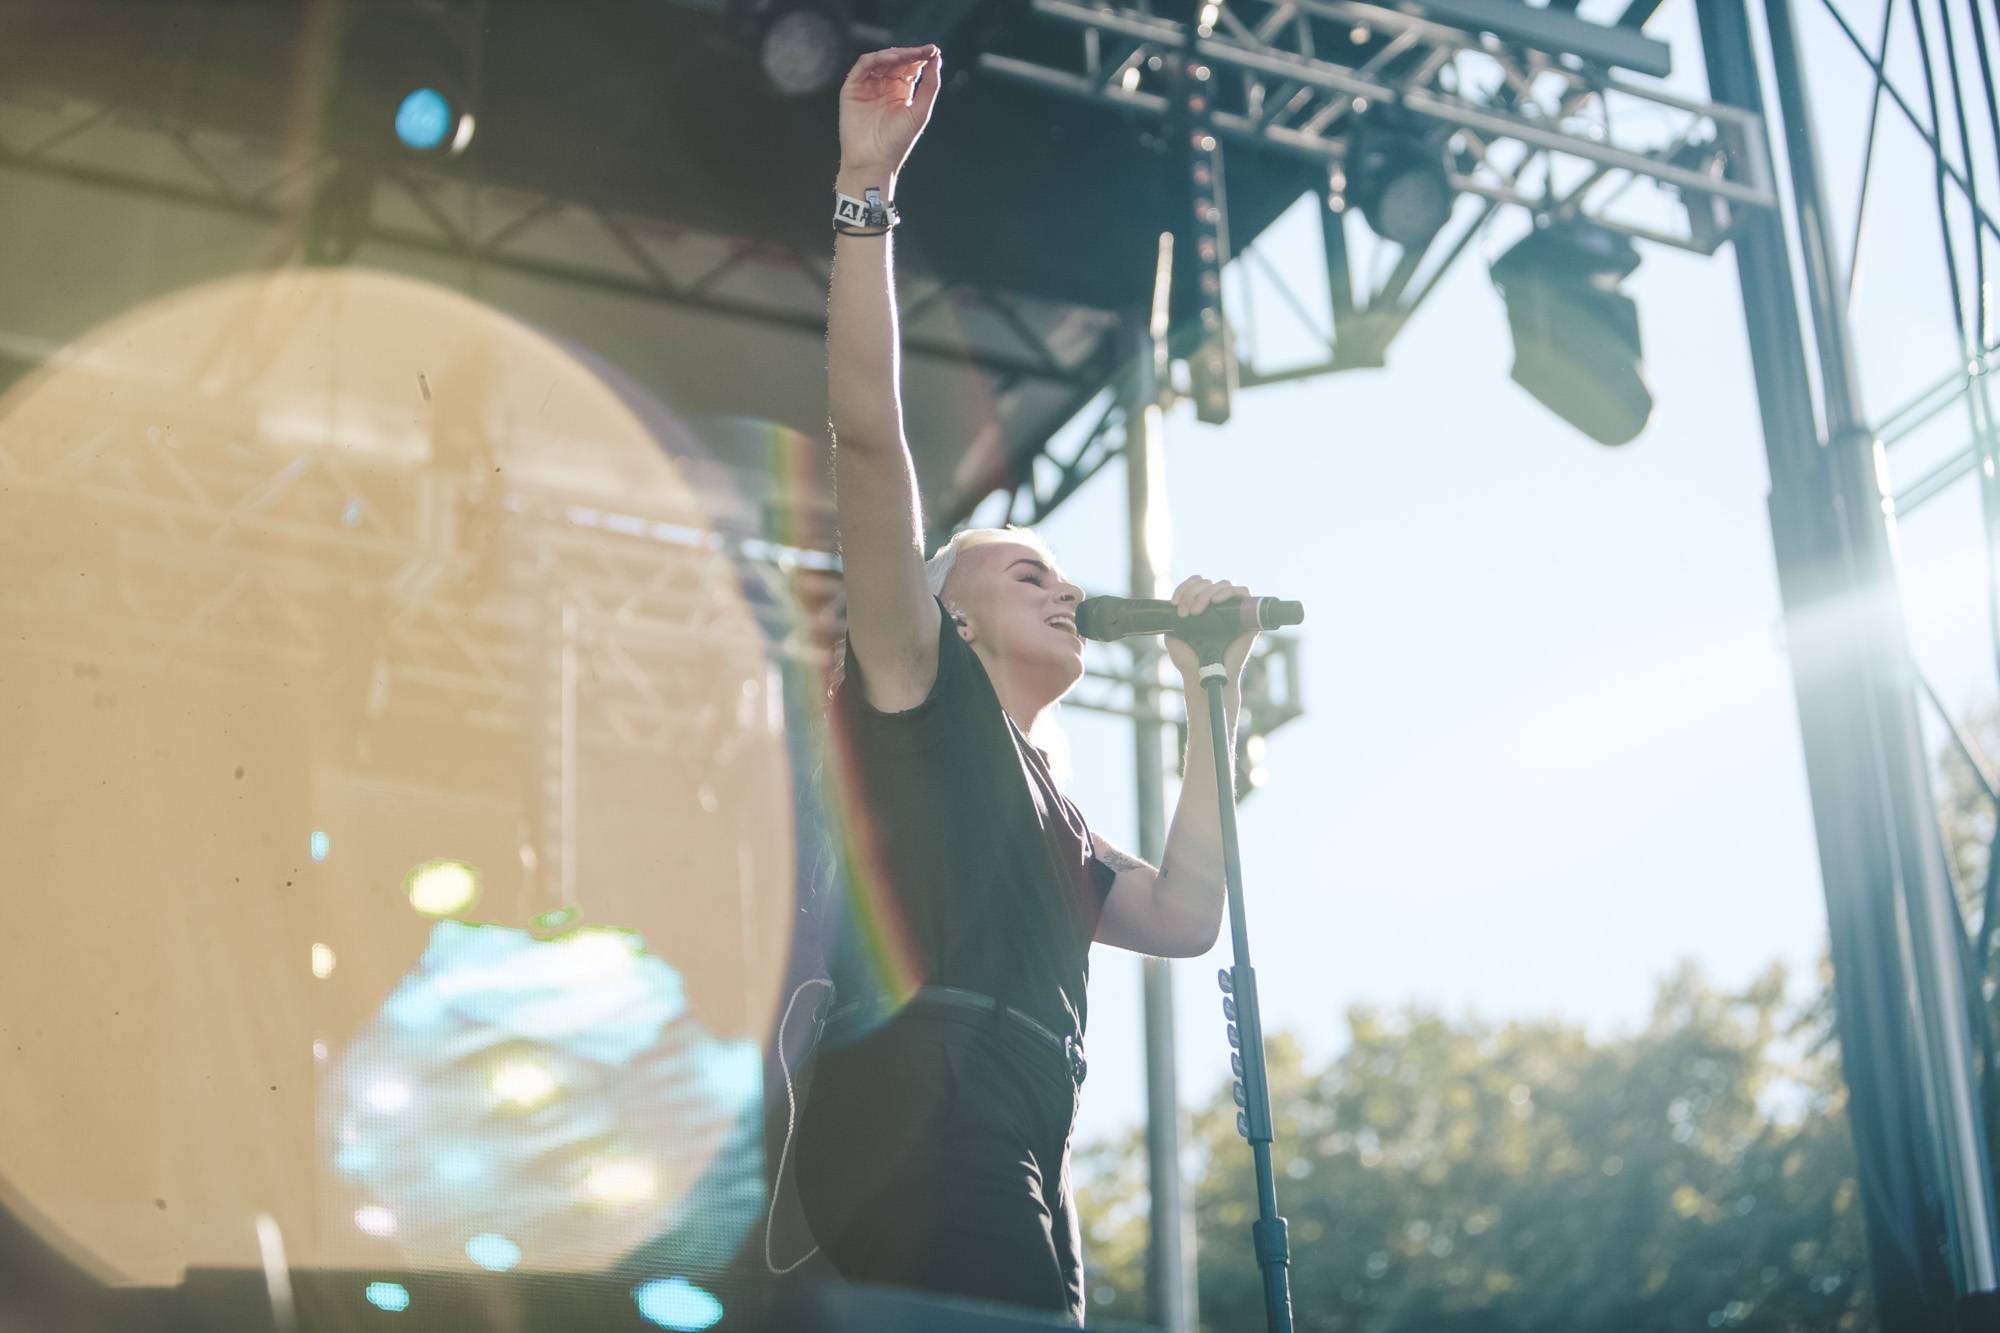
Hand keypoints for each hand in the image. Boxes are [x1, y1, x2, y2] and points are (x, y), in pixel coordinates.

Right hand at [838, 46, 942, 182]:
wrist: (873, 161)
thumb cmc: (897, 142)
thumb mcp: (920, 111)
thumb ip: (929, 86)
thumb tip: (936, 60)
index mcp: (900, 91)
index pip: (911, 66)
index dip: (921, 56)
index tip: (934, 50)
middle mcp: (884, 86)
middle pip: (896, 60)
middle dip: (910, 53)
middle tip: (924, 50)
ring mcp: (868, 86)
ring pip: (880, 60)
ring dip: (895, 54)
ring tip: (908, 54)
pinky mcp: (852, 88)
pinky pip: (863, 67)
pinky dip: (876, 59)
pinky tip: (891, 59)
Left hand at [1164, 575, 1258, 685]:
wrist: (1204, 678)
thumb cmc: (1190, 660)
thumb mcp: (1174, 636)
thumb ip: (1172, 620)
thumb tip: (1170, 606)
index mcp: (1203, 608)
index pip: (1197, 584)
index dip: (1185, 587)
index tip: (1174, 603)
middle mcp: (1219, 607)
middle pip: (1208, 583)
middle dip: (1192, 593)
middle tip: (1186, 613)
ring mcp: (1233, 611)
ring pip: (1224, 585)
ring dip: (1207, 593)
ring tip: (1196, 611)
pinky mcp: (1247, 617)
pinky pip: (1244, 593)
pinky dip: (1228, 592)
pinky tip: (1216, 602)